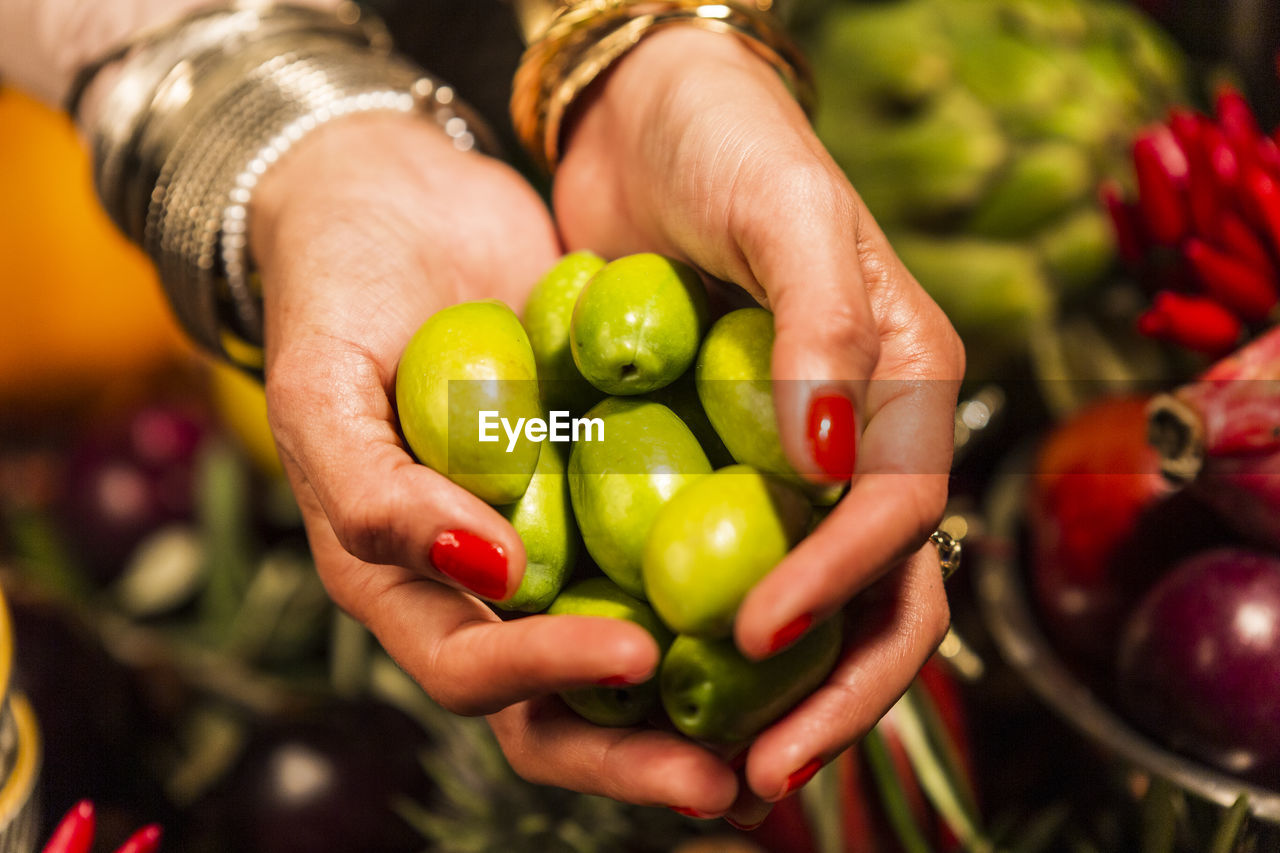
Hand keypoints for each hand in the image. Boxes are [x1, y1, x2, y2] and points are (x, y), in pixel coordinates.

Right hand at [250, 113, 739, 810]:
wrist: (391, 202)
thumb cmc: (334, 291)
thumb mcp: (322, 386)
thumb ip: (371, 491)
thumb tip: (486, 571)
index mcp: (403, 578)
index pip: (476, 669)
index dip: (552, 675)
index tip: (643, 652)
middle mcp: (482, 582)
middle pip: (560, 705)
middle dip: (641, 752)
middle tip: (738, 776)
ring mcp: (549, 537)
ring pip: (625, 648)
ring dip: (699, 704)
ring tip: (789, 728)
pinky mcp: (606, 485)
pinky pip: (665, 551)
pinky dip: (718, 590)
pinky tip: (798, 600)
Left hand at [555, 26, 963, 817]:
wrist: (651, 116)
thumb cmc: (730, 143)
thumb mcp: (787, 210)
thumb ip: (822, 327)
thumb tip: (833, 467)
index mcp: (903, 383)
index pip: (894, 514)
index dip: (834, 586)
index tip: (752, 639)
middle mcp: (860, 437)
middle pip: (876, 595)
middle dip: (831, 693)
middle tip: (763, 779)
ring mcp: (792, 462)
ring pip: (813, 607)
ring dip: (780, 699)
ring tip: (724, 780)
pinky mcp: (722, 466)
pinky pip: (729, 571)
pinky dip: (709, 642)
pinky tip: (662, 697)